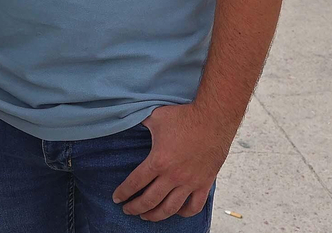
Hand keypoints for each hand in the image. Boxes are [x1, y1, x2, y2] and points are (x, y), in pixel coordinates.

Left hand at [112, 103, 232, 221]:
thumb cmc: (184, 116)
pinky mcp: (204, 183)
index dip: (123, 193)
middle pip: (149, 200)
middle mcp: (173, 176)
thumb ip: (141, 123)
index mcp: (158, 161)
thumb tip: (129, 119)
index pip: (135, 183)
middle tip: (127, 210)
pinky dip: (184, 213)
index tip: (117, 198)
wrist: (214, 118)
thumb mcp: (156, 117)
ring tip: (146, 216)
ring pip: (170, 208)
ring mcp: (190, 182)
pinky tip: (176, 211)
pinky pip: (194, 206)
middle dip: (135, 208)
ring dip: (155, 216)